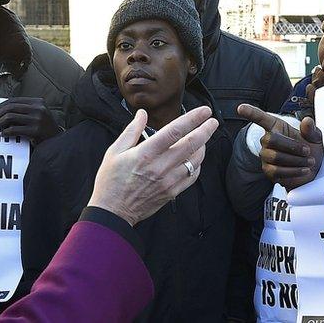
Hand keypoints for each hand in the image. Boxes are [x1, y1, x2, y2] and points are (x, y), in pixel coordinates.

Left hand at [0, 97, 61, 143]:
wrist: (58, 141)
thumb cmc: (44, 128)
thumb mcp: (37, 114)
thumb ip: (23, 110)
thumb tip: (0, 110)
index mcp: (38, 102)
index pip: (14, 100)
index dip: (0, 105)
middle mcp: (38, 108)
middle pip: (11, 108)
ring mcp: (37, 119)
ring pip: (10, 117)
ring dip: (0, 123)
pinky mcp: (36, 131)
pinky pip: (14, 129)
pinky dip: (6, 132)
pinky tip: (3, 134)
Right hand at [88, 106, 218, 225]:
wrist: (112, 211)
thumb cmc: (111, 181)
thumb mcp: (114, 151)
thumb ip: (131, 131)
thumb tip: (142, 114)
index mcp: (145, 153)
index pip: (175, 131)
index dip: (192, 119)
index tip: (204, 111)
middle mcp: (160, 166)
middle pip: (191, 145)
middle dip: (206, 130)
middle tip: (213, 121)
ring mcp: (168, 181)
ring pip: (195, 161)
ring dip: (203, 147)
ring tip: (204, 138)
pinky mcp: (172, 193)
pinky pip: (191, 177)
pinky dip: (197, 166)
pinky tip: (196, 159)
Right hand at [237, 104, 322, 190]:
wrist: (313, 170)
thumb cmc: (311, 149)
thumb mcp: (315, 137)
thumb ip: (311, 129)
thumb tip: (307, 121)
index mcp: (276, 126)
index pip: (260, 117)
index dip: (250, 112)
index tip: (240, 108)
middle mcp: (267, 140)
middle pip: (270, 139)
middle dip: (291, 146)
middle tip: (307, 151)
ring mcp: (266, 156)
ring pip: (274, 156)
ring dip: (295, 160)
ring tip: (309, 162)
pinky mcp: (268, 171)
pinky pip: (276, 171)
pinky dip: (293, 171)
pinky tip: (304, 170)